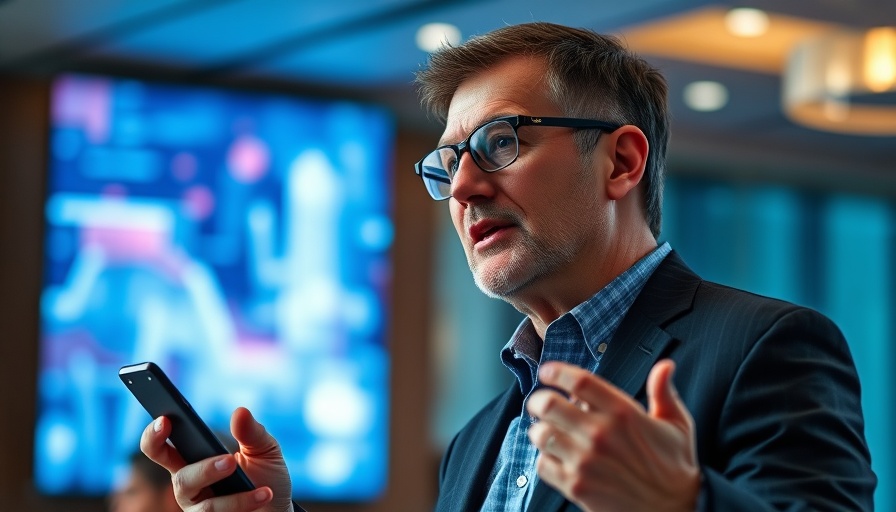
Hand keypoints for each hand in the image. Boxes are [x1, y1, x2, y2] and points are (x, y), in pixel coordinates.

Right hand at [141, 407, 293, 511]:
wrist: (278, 508)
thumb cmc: (265, 476)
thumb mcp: (263, 449)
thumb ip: (251, 432)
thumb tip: (240, 412)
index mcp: (192, 460)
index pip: (160, 448)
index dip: (154, 435)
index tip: (164, 421)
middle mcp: (189, 486)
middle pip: (181, 480)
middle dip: (204, 471)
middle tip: (229, 460)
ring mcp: (198, 510)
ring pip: (204, 507)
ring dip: (233, 497)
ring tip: (260, 486)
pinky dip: (245, 504)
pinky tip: (264, 495)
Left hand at [526, 360, 699, 511]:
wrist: (674, 510)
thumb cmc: (674, 466)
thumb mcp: (676, 424)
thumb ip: (663, 391)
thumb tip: (665, 365)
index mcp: (623, 413)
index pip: (579, 381)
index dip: (556, 372)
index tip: (547, 372)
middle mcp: (601, 434)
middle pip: (549, 405)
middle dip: (538, 399)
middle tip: (539, 402)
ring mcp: (586, 462)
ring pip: (540, 434)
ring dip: (539, 430)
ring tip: (547, 431)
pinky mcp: (577, 487)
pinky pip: (542, 465)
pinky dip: (544, 458)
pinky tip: (556, 457)